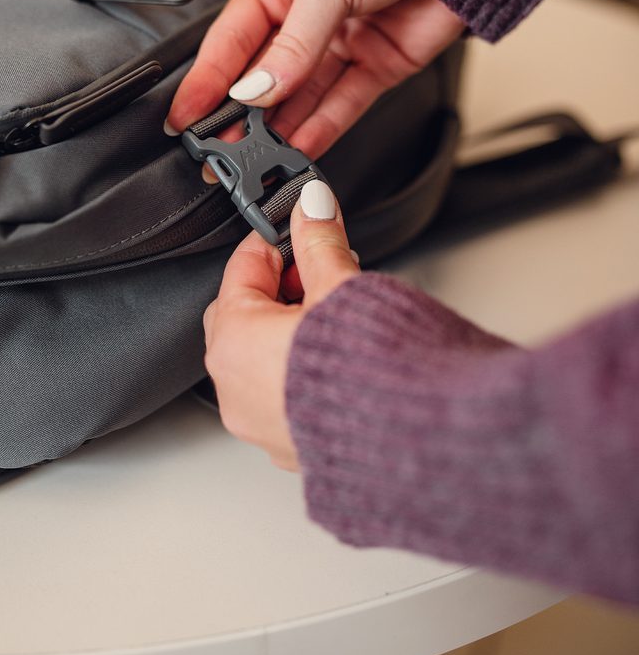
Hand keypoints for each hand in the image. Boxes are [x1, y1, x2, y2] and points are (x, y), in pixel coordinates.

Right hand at [167, 0, 464, 159]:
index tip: (182, 120)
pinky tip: (297, 148)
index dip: (204, 84)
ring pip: (298, 100)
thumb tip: (256, 91)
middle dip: (238, 118)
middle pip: (260, 80)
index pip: (228, 45)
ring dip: (277, 131)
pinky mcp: (372, 68)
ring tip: (255, 159)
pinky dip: (319, 130)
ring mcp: (336, 47)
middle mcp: (300, 21)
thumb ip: (292, 46)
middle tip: (218, 152)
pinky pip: (339, 106)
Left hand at [203, 179, 358, 469]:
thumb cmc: (372, 376)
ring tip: (339, 314)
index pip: (241, 270)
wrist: (419, 444)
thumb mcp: (341, 287)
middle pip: (245, 316)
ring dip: (291, 331)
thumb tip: (312, 207)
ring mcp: (261, 425)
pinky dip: (302, 371)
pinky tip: (343, 359)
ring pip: (261, 360)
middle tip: (320, 271)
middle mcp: (236, 390)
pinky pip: (283, 395)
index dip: (274, 242)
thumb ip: (321, 242)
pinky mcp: (292, 447)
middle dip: (281, 287)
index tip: (298, 228)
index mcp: (234, 343)